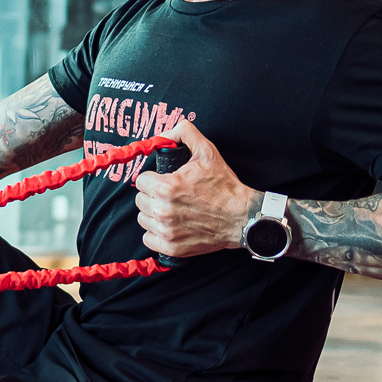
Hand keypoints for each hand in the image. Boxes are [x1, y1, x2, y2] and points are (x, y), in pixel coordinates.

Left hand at [133, 119, 256, 258]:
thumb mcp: (207, 151)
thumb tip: (165, 134)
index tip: (163, 181)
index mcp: (167, 187)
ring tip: (171, 210)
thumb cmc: (225, 186)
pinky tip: (170, 226)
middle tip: (170, 195)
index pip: (140, 180)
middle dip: (152, 195)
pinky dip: (156, 233)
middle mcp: (163, 210)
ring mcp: (166, 231)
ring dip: (153, 214)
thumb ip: (184, 133)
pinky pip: (148, 239)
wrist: (242, 217)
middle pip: (140, 200)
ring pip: (143, 219)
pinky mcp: (171, 247)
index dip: (152, 179)